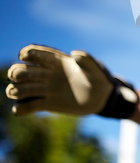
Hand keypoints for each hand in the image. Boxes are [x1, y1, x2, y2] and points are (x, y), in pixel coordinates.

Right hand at [6, 44, 136, 117]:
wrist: (102, 97)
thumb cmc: (99, 77)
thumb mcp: (95, 67)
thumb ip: (86, 59)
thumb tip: (75, 54)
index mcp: (57, 61)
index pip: (36, 53)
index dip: (27, 53)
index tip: (24, 56)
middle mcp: (48, 74)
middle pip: (23, 70)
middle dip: (17, 72)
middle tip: (19, 77)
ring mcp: (46, 90)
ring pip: (22, 88)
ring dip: (15, 90)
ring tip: (17, 92)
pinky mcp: (48, 104)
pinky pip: (28, 107)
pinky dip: (21, 108)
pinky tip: (20, 109)